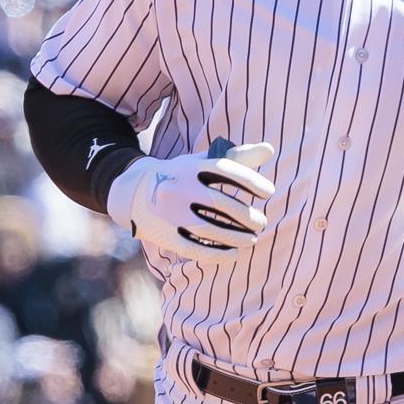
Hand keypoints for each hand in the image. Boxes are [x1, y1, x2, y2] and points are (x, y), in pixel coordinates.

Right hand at [107, 143, 274, 261]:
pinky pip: (196, 249)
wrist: (134, 192)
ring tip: (252, 239)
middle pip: (221, 204)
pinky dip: (219, 254)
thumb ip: (236, 157)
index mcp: (190, 167)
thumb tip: (269, 149)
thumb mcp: (202, 162)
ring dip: (238, 237)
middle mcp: (179, 188)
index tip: (269, 192)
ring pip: (211, 230)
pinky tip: (235, 253)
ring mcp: (170, 214)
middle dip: (247, 216)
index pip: (226, 170)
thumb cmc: (182, 176)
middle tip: (261, 222)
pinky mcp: (166, 236)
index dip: (251, 181)